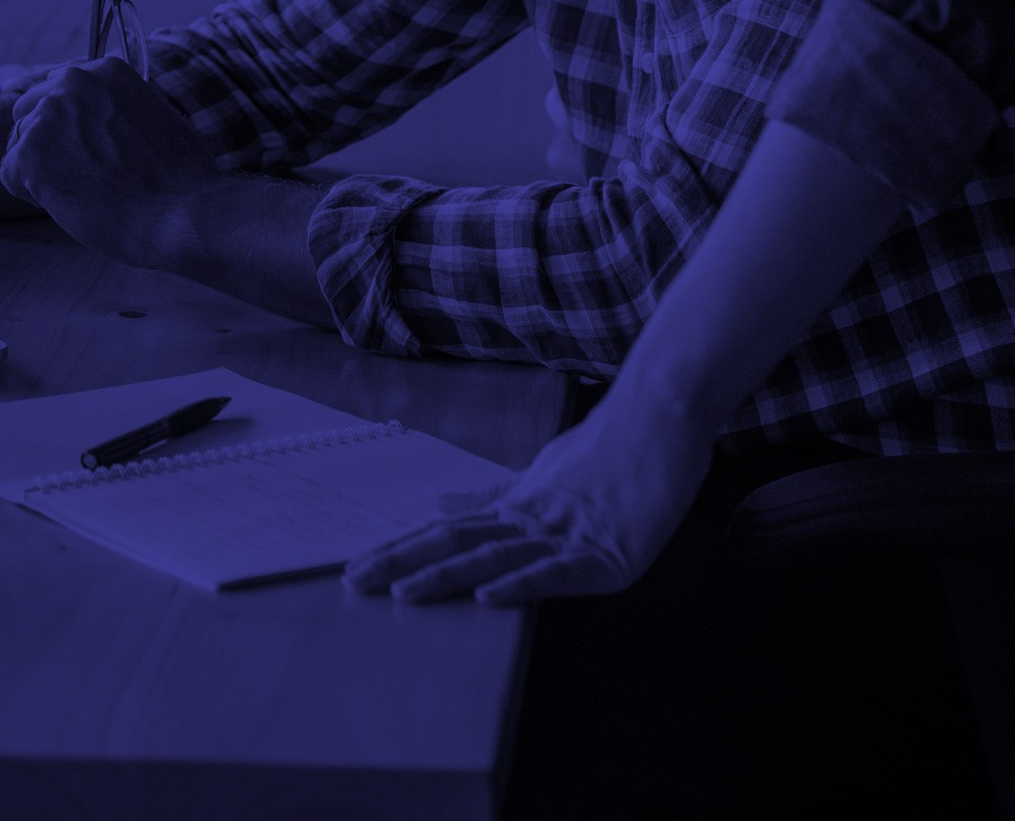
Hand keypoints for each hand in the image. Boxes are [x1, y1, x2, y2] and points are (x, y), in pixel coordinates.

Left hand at [0, 59, 225, 267]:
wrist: (181, 213)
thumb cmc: (178, 180)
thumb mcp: (152, 117)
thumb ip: (113, 108)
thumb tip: (87, 120)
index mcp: (105, 71)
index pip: (52, 81)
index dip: (48, 111)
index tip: (36, 118)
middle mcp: (72, 83)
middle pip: (27, 111)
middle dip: (46, 144)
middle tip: (85, 175)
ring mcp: (48, 115)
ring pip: (19, 145)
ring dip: (42, 171)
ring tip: (87, 191)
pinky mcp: (30, 153)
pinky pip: (10, 175)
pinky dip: (33, 196)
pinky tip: (71, 203)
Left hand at [344, 393, 713, 604]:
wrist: (660, 417)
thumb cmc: (607, 450)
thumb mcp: (543, 475)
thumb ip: (494, 497)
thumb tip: (442, 504)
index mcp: (516, 508)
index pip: (447, 532)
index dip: (401, 549)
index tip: (355, 567)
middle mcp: (532, 520)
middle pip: (457, 542)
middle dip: (403, 563)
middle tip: (354, 582)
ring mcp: (568, 535)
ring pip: (496, 555)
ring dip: (448, 576)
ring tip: (404, 593)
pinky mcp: (609, 553)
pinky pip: (558, 571)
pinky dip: (522, 584)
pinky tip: (490, 596)